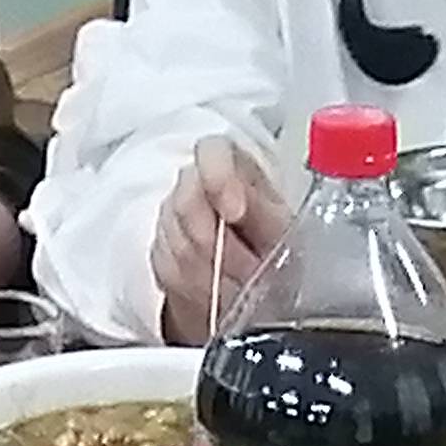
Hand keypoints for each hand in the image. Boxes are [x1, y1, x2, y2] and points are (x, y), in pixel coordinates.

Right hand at [148, 136, 288, 341]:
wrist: (250, 282)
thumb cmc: (273, 248)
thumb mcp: (286, 232)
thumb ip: (269, 220)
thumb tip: (252, 221)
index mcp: (234, 167)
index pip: (213, 152)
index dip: (219, 178)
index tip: (235, 212)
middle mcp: (197, 184)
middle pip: (185, 201)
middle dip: (219, 245)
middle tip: (249, 271)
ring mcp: (173, 216)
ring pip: (177, 243)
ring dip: (213, 272)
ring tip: (241, 286)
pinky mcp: (160, 252)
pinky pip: (170, 271)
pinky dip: (198, 290)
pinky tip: (218, 294)